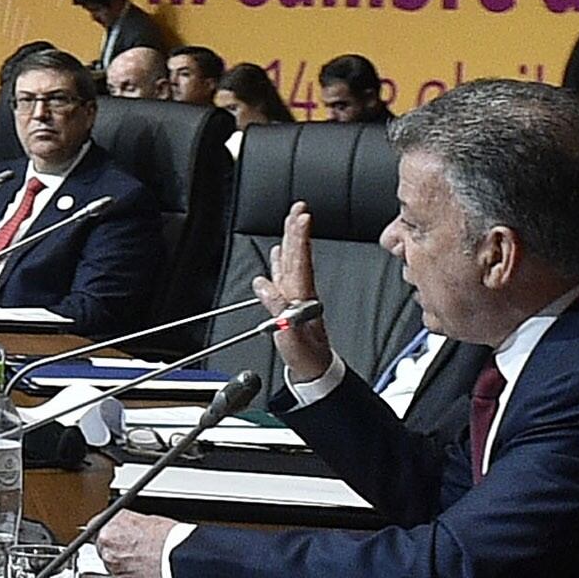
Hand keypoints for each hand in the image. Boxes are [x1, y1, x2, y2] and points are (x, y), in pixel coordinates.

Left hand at [92, 511, 179, 577]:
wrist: (178, 556)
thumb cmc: (165, 536)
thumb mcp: (140, 518)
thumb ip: (121, 522)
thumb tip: (119, 524)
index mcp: (107, 526)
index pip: (94, 525)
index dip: (104, 528)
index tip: (109, 530)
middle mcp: (105, 545)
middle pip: (100, 544)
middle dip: (111, 544)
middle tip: (127, 543)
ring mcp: (112, 563)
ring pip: (108, 560)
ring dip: (118, 557)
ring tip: (137, 554)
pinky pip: (117, 572)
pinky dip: (125, 569)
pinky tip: (139, 564)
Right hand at [254, 202, 333, 379]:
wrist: (314, 369)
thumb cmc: (306, 356)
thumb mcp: (291, 338)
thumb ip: (280, 312)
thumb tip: (264, 286)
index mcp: (302, 298)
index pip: (301, 261)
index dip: (300, 239)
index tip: (302, 218)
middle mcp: (301, 293)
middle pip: (299, 256)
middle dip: (297, 231)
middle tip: (299, 208)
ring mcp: (296, 297)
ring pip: (292, 262)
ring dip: (291, 240)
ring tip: (291, 221)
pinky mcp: (290, 303)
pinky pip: (284, 276)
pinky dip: (281, 261)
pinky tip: (278, 253)